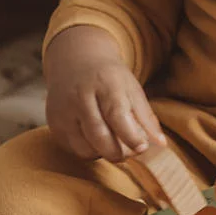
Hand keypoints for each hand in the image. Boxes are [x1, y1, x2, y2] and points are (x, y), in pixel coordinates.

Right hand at [43, 25, 165, 161]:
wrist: (75, 60)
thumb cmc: (109, 78)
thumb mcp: (132, 89)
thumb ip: (146, 118)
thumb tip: (161, 145)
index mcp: (104, 84)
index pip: (117, 115)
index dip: (131, 136)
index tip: (142, 148)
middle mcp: (80, 97)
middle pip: (99, 136)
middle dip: (118, 152)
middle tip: (130, 152)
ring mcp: (63, 111)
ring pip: (85, 148)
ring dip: (103, 153)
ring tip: (114, 143)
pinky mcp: (54, 123)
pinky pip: (73, 149)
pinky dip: (89, 150)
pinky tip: (96, 139)